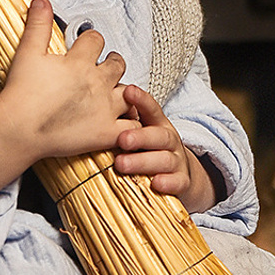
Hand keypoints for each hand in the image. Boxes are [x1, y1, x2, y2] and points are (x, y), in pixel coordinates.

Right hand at [0, 0, 135, 161]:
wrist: (18, 129)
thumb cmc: (21, 93)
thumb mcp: (27, 53)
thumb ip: (38, 25)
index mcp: (79, 62)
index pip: (96, 39)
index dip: (91, 40)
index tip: (86, 45)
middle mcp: (97, 82)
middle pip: (117, 64)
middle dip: (112, 62)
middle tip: (104, 68)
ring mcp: (105, 108)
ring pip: (129, 92)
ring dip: (125, 90)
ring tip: (116, 93)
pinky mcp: (106, 132)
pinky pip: (132, 124)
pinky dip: (133, 121)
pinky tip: (125, 119)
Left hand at [112, 84, 217, 212]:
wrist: (179, 177)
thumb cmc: (151, 153)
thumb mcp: (141, 136)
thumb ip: (124, 126)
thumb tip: (92, 112)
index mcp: (158, 126)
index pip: (151, 110)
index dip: (141, 101)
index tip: (128, 91)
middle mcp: (169, 141)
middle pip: (158, 136)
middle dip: (140, 137)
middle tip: (121, 139)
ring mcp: (177, 162)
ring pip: (164, 159)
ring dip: (142, 161)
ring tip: (122, 164)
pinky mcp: (182, 182)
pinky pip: (177, 182)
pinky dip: (167, 183)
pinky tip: (155, 183)